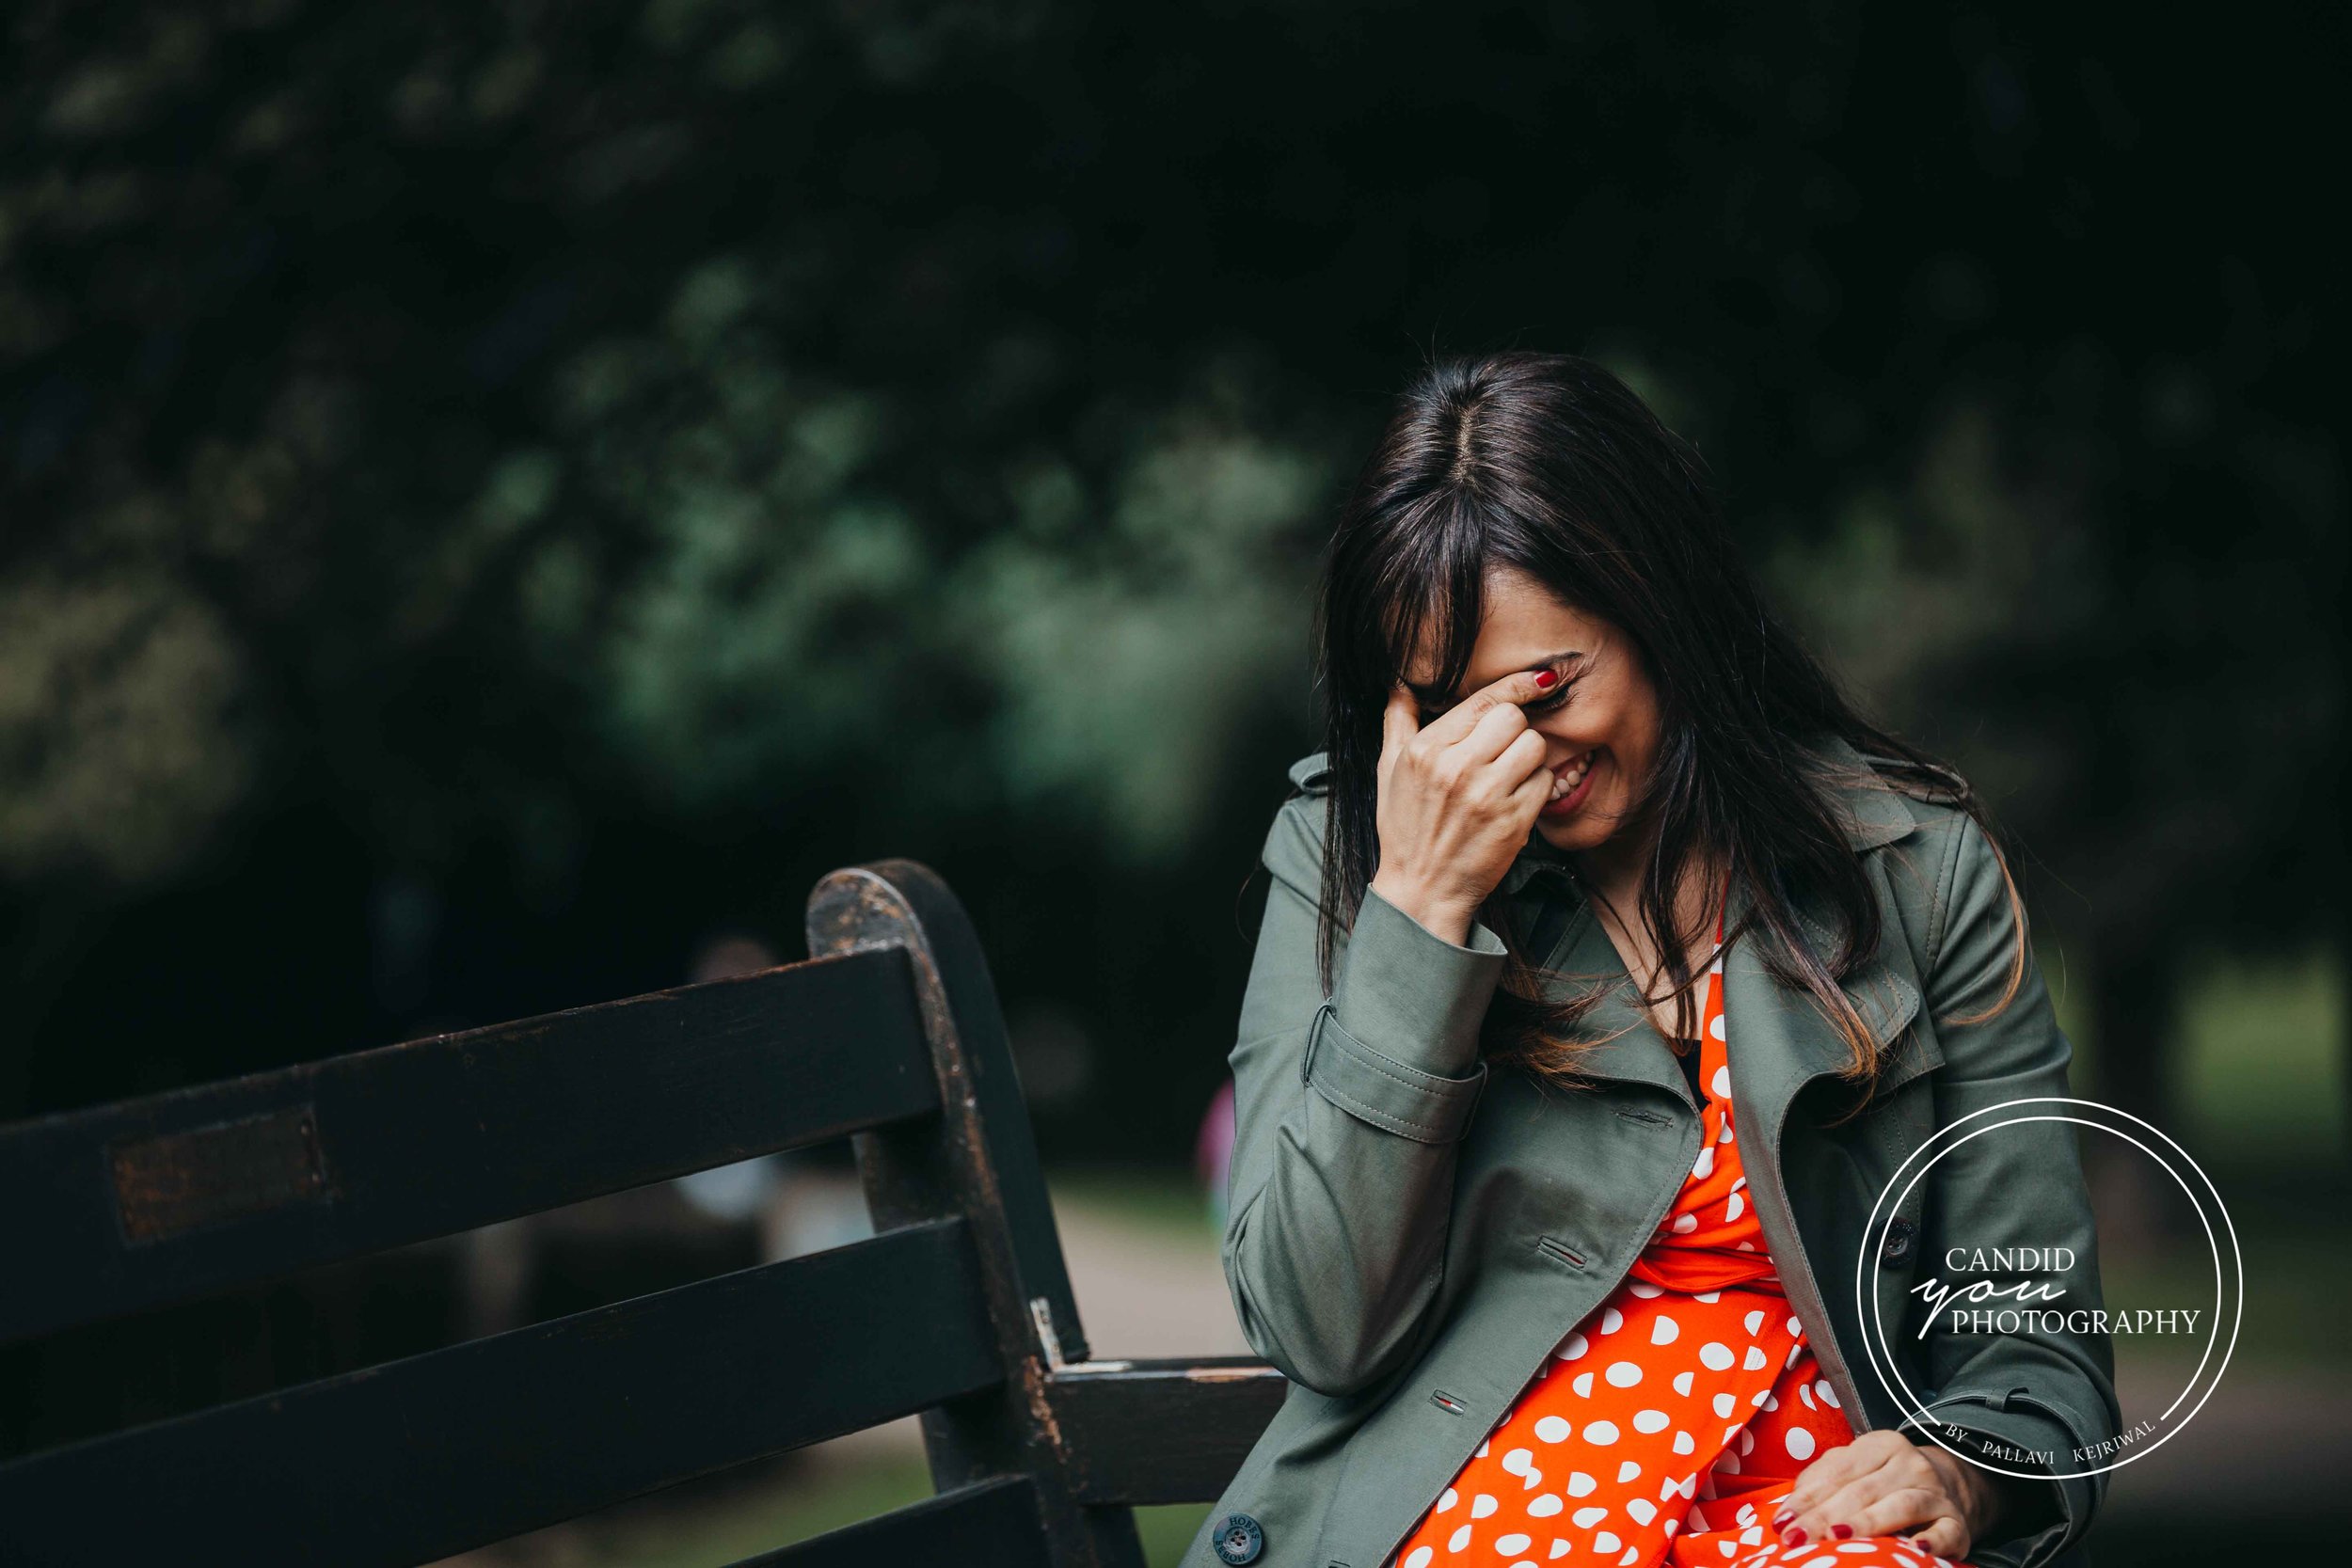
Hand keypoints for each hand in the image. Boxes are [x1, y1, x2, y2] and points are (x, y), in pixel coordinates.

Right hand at [1366, 667, 1556, 945]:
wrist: (1422, 890)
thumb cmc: (1405, 830)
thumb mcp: (1388, 771)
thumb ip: (1398, 722)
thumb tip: (1401, 684)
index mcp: (1425, 751)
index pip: (1483, 701)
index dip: (1516, 685)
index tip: (1538, 680)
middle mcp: (1456, 769)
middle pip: (1514, 718)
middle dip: (1513, 730)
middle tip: (1500, 751)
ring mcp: (1486, 796)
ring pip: (1535, 746)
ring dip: (1528, 758)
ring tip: (1508, 776)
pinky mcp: (1513, 822)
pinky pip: (1545, 782)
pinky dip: (1537, 788)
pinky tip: (1514, 801)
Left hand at [1769, 1428, 2001, 1560]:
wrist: (1950, 1486)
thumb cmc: (1885, 1480)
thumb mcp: (1855, 1468)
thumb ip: (1822, 1480)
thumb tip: (1789, 1509)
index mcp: (1880, 1445)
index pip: (1837, 1472)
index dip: (1807, 1498)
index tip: (1782, 1522)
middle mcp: (1910, 1464)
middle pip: (1861, 1491)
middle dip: (1825, 1517)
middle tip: (1797, 1538)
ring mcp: (1936, 1493)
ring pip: (1900, 1506)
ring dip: (1867, 1524)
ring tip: (1838, 1538)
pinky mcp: (1957, 1523)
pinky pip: (1945, 1532)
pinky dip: (1931, 1541)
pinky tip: (1915, 1549)